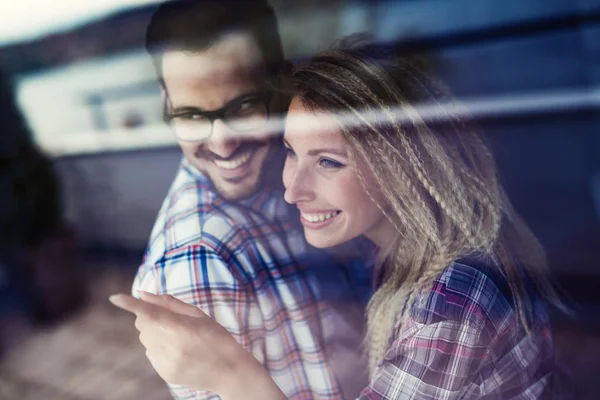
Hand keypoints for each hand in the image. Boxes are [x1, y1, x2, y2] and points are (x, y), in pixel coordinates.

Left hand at [108, 291, 253, 394]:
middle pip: (143, 324)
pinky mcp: (164, 372)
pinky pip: (150, 353)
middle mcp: (171, 346)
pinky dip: (158, 348)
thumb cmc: (216, 337)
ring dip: (154, 333)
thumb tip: (142, 293)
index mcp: (182, 328)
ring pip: (145, 339)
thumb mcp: (198, 314)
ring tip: (178, 337)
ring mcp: (167, 361)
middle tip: (170, 320)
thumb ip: (168, 303)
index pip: (150, 313)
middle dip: (149, 317)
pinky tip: (178, 350)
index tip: (115, 297)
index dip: (132, 305)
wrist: (229, 371)